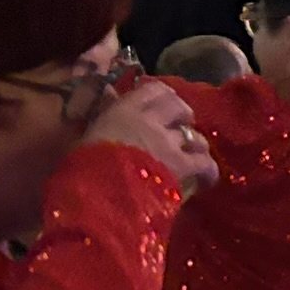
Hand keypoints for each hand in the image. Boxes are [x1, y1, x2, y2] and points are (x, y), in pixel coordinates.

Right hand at [84, 81, 217, 195]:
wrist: (93, 199)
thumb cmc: (81, 170)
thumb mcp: (86, 136)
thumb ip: (103, 114)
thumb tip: (108, 91)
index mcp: (122, 111)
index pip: (153, 90)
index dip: (163, 96)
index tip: (164, 105)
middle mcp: (150, 121)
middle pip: (179, 107)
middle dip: (183, 116)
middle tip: (181, 129)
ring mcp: (168, 142)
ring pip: (195, 136)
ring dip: (195, 146)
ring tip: (192, 156)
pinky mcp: (182, 165)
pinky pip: (205, 163)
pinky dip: (208, 172)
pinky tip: (205, 180)